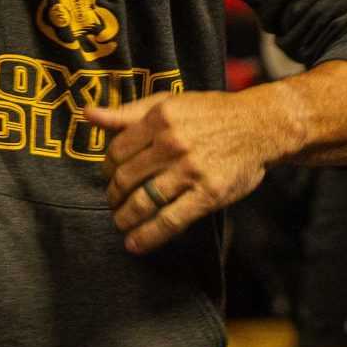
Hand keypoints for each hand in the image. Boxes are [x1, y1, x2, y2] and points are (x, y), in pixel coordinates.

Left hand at [88, 89, 288, 255]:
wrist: (259, 126)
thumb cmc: (212, 113)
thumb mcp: (169, 102)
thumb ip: (127, 113)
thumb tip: (87, 114)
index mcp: (159, 119)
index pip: (117, 150)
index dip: (107, 168)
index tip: (108, 177)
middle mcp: (171, 144)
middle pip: (125, 178)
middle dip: (113, 195)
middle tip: (112, 202)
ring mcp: (190, 171)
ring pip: (142, 201)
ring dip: (124, 218)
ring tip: (120, 224)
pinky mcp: (207, 194)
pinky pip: (169, 221)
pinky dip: (148, 236)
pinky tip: (135, 244)